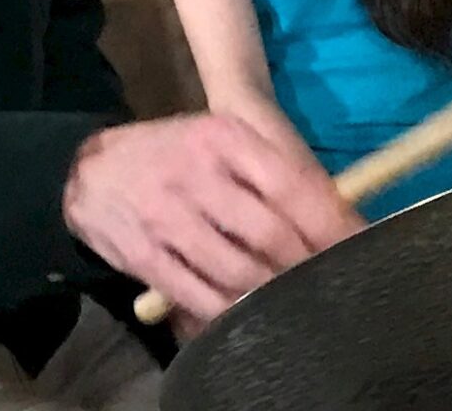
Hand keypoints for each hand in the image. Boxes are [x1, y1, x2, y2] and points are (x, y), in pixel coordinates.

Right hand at [63, 114, 359, 320]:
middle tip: (330, 282)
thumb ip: (279, 169)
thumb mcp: (226, 140)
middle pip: (270, 234)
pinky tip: (246, 313)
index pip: (292, 185)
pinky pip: (197, 293)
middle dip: (307, 265)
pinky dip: (227, 310)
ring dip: (272, 292)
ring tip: (295, 300)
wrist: (90, 168)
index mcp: (226, 138)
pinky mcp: (143, 253)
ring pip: (237, 270)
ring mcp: (167, 215)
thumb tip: (341, 215)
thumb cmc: (178, 154)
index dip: (332, 224)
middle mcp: (197, 173)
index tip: (361, 247)